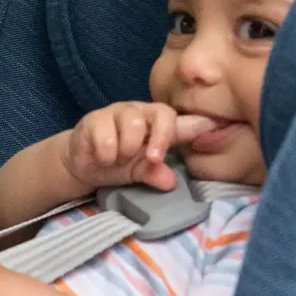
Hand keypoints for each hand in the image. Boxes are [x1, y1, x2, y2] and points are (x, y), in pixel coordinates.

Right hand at [63, 102, 217, 190]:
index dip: (196, 123)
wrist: (82, 164)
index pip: (179, 119)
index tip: (213, 125)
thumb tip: (170, 182)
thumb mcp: (139, 172)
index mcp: (156, 123)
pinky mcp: (93, 120)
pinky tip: (102, 158)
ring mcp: (116, 113)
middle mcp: (139, 112)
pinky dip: (106, 154)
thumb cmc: (118, 163)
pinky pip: (105, 136)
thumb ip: (155, 174)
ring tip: (118, 160)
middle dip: (160, 138)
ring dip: (127, 148)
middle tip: (152, 159)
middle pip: (160, 113)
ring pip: (132, 122)